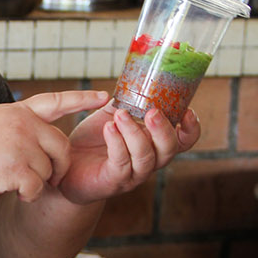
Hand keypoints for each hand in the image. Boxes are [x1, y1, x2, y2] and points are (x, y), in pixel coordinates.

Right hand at [0, 90, 107, 202]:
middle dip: (59, 166)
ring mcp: (23, 146)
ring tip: (13, 180)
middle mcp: (25, 125)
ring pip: (49, 170)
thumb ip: (20, 124)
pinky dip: (29, 195)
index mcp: (19, 111)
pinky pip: (38, 188)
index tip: (104, 97)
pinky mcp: (19, 168)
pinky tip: (14, 192)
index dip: (82, 98)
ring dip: (37, 181)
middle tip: (49, 178)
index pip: (57, 101)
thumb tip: (43, 133)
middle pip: (62, 147)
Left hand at [54, 103, 199, 205]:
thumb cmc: (93, 142)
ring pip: (146, 156)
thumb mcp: (112, 116)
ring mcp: (133, 174)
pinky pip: (121, 163)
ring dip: (134, 133)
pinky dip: (116, 143)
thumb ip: (126, 101)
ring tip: (120, 115)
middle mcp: (150, 160)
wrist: (65, 167)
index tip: (187, 110)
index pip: (184, 141)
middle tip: (151, 111)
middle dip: (163, 129)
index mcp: (154, 143)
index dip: (191, 128)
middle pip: (170, 148)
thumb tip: (136, 76)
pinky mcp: (114, 181)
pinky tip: (108, 128)